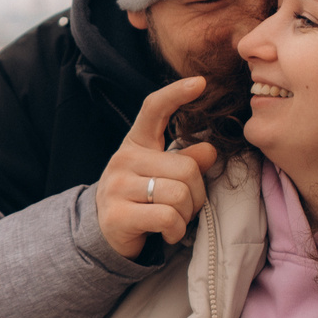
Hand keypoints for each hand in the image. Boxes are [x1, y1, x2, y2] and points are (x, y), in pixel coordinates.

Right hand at [97, 78, 222, 260]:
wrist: (107, 234)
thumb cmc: (142, 199)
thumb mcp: (163, 175)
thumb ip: (187, 160)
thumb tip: (209, 150)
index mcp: (136, 143)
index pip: (154, 109)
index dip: (177, 94)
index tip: (201, 83)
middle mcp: (123, 159)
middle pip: (187, 168)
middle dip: (197, 194)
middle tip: (185, 207)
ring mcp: (117, 187)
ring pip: (180, 194)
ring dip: (187, 214)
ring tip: (174, 220)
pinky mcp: (117, 216)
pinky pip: (168, 218)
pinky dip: (177, 231)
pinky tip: (168, 233)